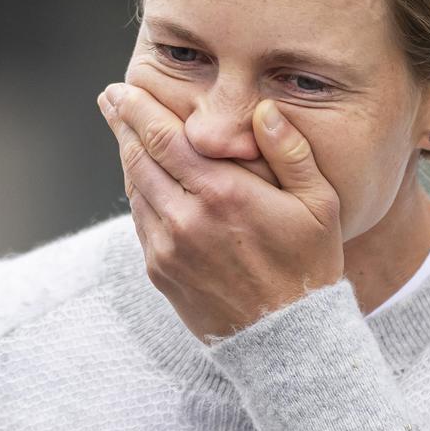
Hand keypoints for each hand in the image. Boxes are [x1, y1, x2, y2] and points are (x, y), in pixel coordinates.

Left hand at [97, 82, 344, 342]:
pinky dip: (137, 193)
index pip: (164, 138)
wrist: (287, 341)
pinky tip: (142, 179)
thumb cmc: (309, 266)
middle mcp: (186, 218)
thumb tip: (265, 109)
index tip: (121, 88)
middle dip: (121, 123)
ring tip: (123, 131)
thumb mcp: (318, 205)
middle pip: (138, 158)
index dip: (138, 109)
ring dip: (126, 155)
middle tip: (111, 98)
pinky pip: (140, 221)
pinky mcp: (160, 272)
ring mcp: (168, 248)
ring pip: (135, 188)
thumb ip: (290, 152)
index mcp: (222, 193)